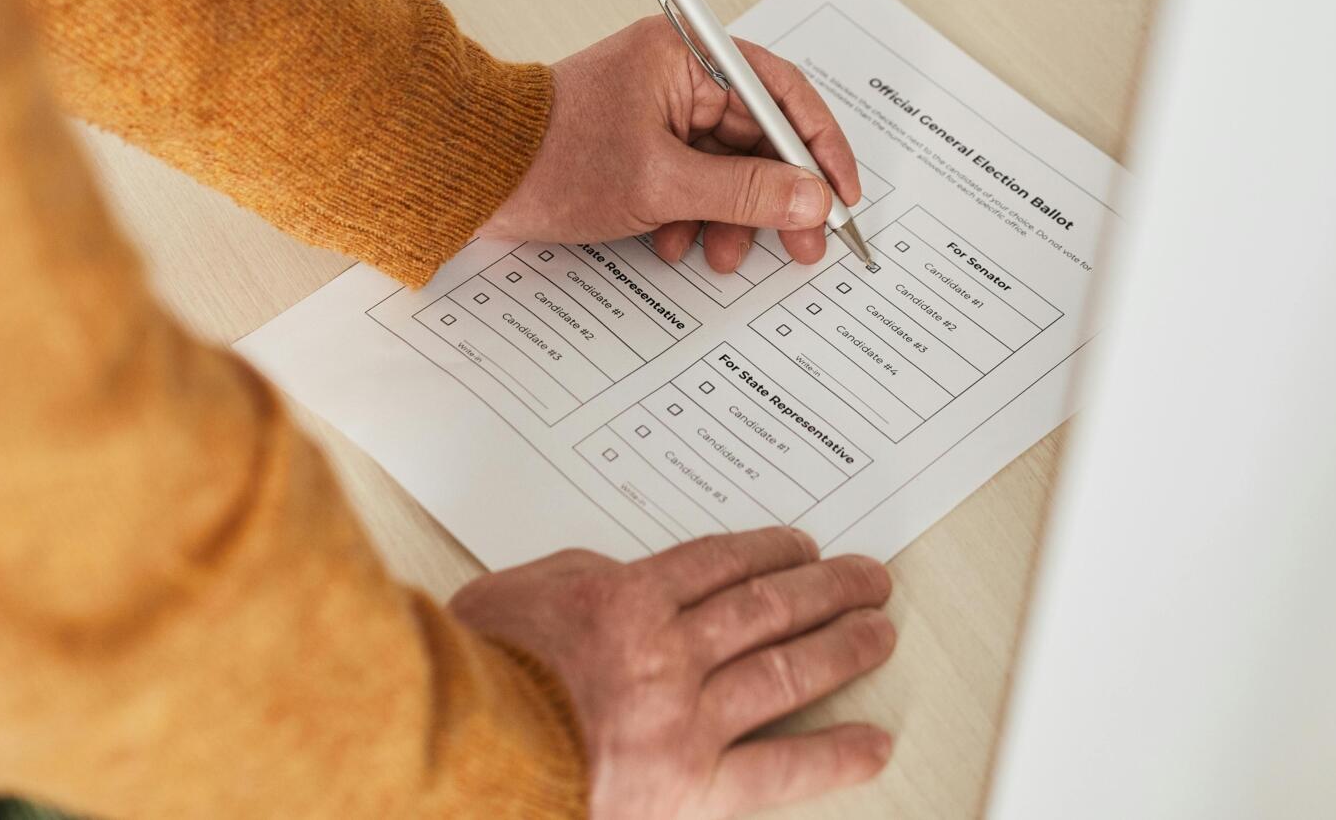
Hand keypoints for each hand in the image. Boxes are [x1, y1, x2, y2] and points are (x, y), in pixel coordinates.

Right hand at [452, 529, 896, 818]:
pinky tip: (873, 743)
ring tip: (878, 633)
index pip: (719, 563)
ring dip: (841, 648)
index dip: (769, 551)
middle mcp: (667, 653)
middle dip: (825, 589)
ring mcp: (685, 720)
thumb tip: (617, 577)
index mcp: (625, 600)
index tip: (799, 548)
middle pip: (766, 607)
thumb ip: (579, 579)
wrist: (457, 760)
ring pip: (784, 669)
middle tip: (865, 578)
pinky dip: (834, 755)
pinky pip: (781, 767)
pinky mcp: (693, 787)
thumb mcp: (516, 595)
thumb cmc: (472, 679)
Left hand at [483, 16, 864, 272]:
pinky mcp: (638, 139)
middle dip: (775, 196)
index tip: (842, 197)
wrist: (469, 174)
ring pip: (725, 164)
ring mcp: (657, 106)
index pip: (782, 93)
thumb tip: (812, 200)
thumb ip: (745, 192)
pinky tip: (674, 244)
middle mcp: (677, 71)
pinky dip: (693, 214)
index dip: (820, 148)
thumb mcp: (662, 185)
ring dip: (731, 214)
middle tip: (803, 245)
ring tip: (721, 255)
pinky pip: (690, 176)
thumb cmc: (551, 160)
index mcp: (686, 55)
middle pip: (757, 135)